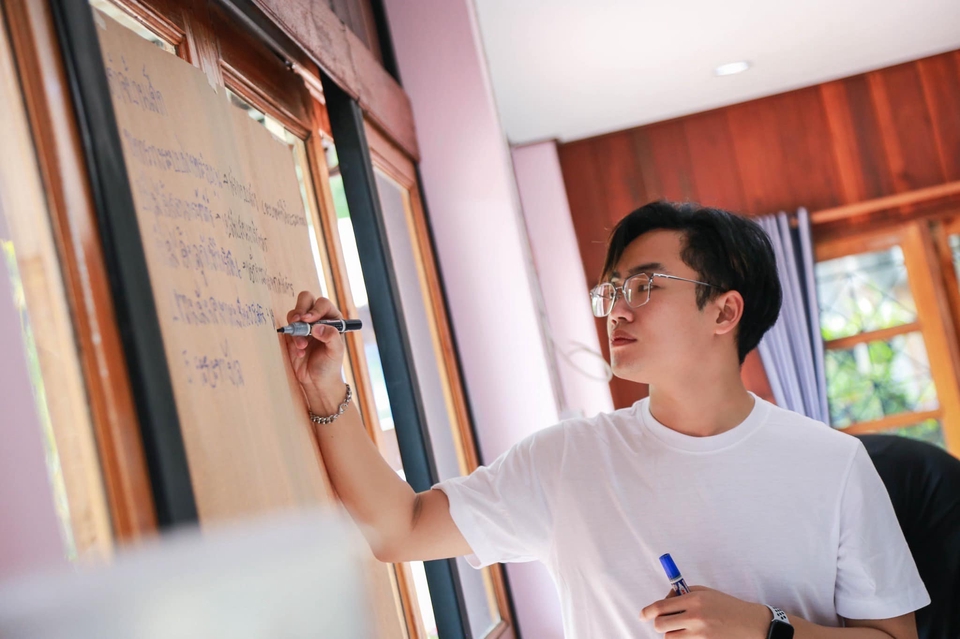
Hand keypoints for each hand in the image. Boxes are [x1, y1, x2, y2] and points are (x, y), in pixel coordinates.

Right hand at [283, 291, 347, 412]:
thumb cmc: (330, 365)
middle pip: (305, 299)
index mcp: (332, 318)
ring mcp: (303, 326)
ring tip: (302, 346)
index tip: (309, 319)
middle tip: (299, 320)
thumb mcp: (336, 352)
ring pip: (294, 314)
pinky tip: (300, 352)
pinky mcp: (292, 335)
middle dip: (300, 309)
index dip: (315, 309)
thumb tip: (318, 327)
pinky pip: (287, 329)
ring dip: (296, 329)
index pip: (322, 304)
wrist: (317, 381)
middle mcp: (317, 318)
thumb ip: (331, 337)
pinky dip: (292, 340)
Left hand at [640, 586, 770, 637]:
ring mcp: (700, 634)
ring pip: (670, 637)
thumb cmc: (726, 605)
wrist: (751, 623)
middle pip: (661, 625)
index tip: (642, 614)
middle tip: (665, 621)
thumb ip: (683, 593)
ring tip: (684, 628)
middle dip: (659, 623)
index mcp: (694, 599)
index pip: (661, 606)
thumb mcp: (705, 592)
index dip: (647, 611)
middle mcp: (695, 617)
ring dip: (672, 633)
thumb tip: (665, 599)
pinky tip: (691, 635)